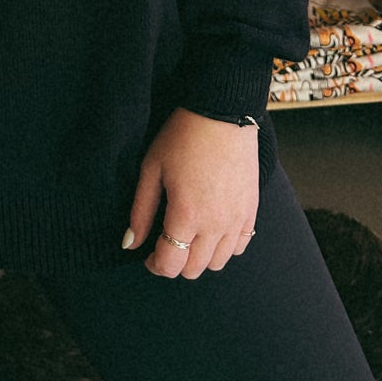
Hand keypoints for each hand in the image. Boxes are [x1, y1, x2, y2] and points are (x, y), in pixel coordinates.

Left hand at [124, 107, 259, 277]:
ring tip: (188, 235)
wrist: (223, 111)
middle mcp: (215, 224)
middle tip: (165, 242)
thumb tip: (130, 244)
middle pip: (193, 269)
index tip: (147, 254)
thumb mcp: (152, 168)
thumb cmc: (183, 135)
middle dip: (175, 262)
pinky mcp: (251, 210)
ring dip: (199, 257)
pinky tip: (212, 229)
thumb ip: (140, 211)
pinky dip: (225, 246)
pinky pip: (240, 246)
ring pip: (218, 263)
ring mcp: (237, 219)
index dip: (155, 265)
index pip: (171, 265)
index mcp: (186, 214)